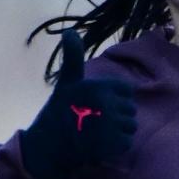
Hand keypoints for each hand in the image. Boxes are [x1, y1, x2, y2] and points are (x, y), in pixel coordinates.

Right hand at [18, 32, 137, 178]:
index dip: (115, 98)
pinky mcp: (112, 144)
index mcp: (99, 86)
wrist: (48, 147)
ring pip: (130, 126)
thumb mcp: (66, 82)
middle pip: (130, 109)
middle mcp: (107, 103)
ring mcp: (110, 124)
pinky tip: (101, 144)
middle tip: (95, 121)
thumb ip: (72, 57)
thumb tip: (70, 31)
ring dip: (118, 131)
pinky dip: (116, 146)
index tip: (98, 105)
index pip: (126, 90)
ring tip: (99, 133)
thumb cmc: (58, 112)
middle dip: (117, 116)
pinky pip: (126, 142)